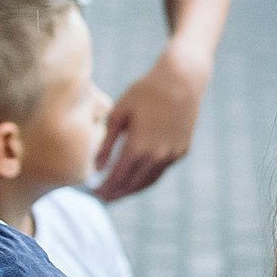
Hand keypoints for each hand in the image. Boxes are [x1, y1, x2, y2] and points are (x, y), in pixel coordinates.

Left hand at [94, 49, 209, 199]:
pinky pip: (161, 170)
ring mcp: (172, 155)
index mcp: (138, 147)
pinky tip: (138, 175)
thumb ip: (107, 143)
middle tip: (104, 197)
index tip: (94, 193)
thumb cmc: (146, 92)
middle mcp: (157, 156)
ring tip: (119, 191)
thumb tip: (96, 166)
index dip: (105, 188)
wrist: (182, 80)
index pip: (117, 177)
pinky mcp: (182, 151)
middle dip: (117, 193)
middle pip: (132, 184)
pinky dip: (147, 177)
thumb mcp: (120, 112)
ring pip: (149, 181)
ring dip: (133, 189)